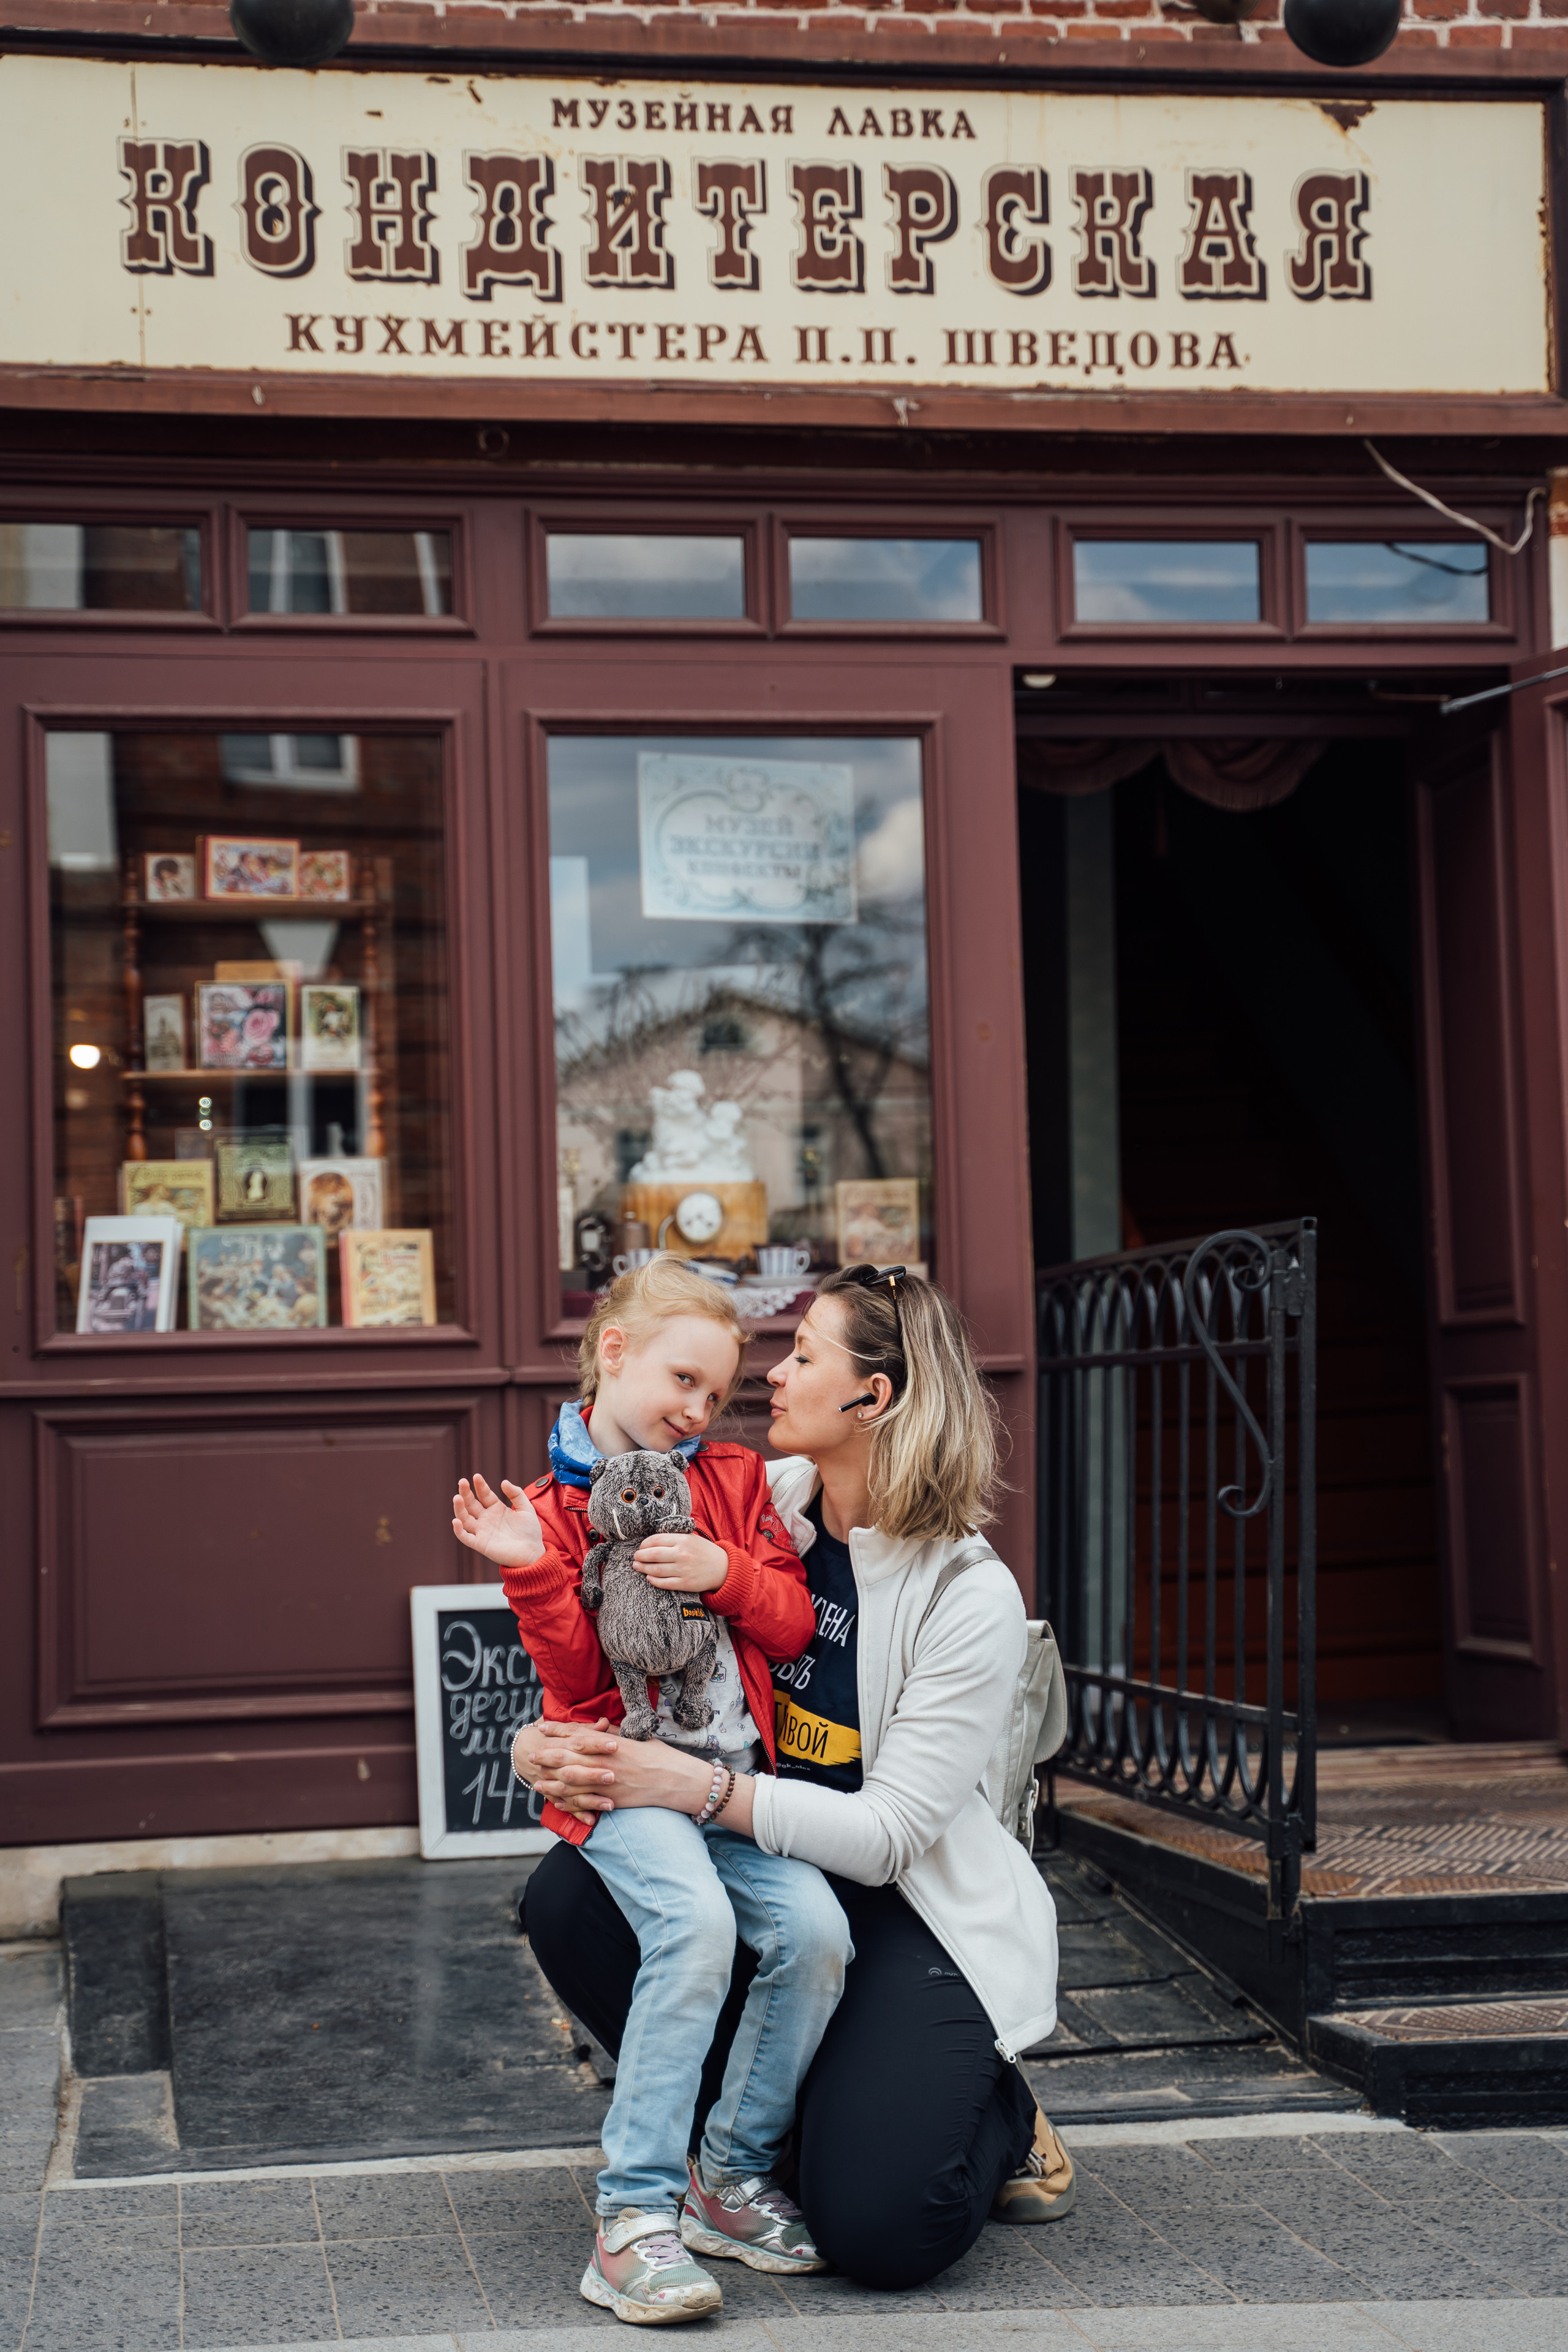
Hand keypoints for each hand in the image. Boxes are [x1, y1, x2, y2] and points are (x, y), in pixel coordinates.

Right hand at [452, 1472, 545, 1569]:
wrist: (532, 1553)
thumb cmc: (530, 1531)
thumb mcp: (526, 1508)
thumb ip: (516, 1494)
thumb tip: (503, 1482)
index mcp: (496, 1508)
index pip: (484, 1494)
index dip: (480, 1486)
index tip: (476, 1476)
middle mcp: (486, 1518)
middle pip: (471, 1504)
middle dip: (465, 1493)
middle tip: (462, 1482)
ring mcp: (482, 1531)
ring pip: (465, 1518)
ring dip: (459, 1508)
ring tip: (457, 1498)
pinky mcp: (481, 1544)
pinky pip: (466, 1537)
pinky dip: (459, 1530)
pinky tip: (456, 1520)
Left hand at [512, 1717, 726, 1821]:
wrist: (678, 1780)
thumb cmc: (660, 1756)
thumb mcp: (637, 1737)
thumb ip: (615, 1734)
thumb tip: (598, 1727)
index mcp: (612, 1743)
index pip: (578, 1734)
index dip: (558, 1731)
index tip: (542, 1728)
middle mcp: (606, 1762)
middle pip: (569, 1758)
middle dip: (547, 1756)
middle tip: (531, 1754)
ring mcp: (608, 1784)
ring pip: (572, 1783)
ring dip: (551, 1782)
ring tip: (536, 1781)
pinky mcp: (612, 1801)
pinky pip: (585, 1803)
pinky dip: (568, 1803)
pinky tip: (557, 1802)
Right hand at [514, 1717, 619, 1823]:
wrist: (526, 1751)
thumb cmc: (555, 1738)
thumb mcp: (569, 1730)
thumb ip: (588, 1729)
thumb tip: (605, 1723)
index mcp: (561, 1743)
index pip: (580, 1742)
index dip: (596, 1744)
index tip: (615, 1745)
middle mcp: (555, 1764)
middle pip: (573, 1769)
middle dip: (592, 1774)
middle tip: (612, 1776)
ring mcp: (552, 1782)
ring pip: (570, 1792)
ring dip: (589, 1799)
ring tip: (609, 1804)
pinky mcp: (553, 1795)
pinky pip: (566, 1807)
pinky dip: (578, 1814)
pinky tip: (592, 1820)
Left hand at [632, 1531, 728, 1592]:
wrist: (723, 1568)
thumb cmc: (705, 1551)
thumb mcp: (691, 1538)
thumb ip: (674, 1537)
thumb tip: (652, 1540)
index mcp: (683, 1540)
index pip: (656, 1540)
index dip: (644, 1544)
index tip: (641, 1547)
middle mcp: (682, 1554)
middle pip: (652, 1555)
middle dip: (639, 1556)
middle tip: (635, 1557)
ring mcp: (683, 1570)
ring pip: (656, 1570)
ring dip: (643, 1568)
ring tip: (637, 1566)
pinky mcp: (685, 1584)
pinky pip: (664, 1583)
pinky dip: (653, 1580)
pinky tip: (648, 1577)